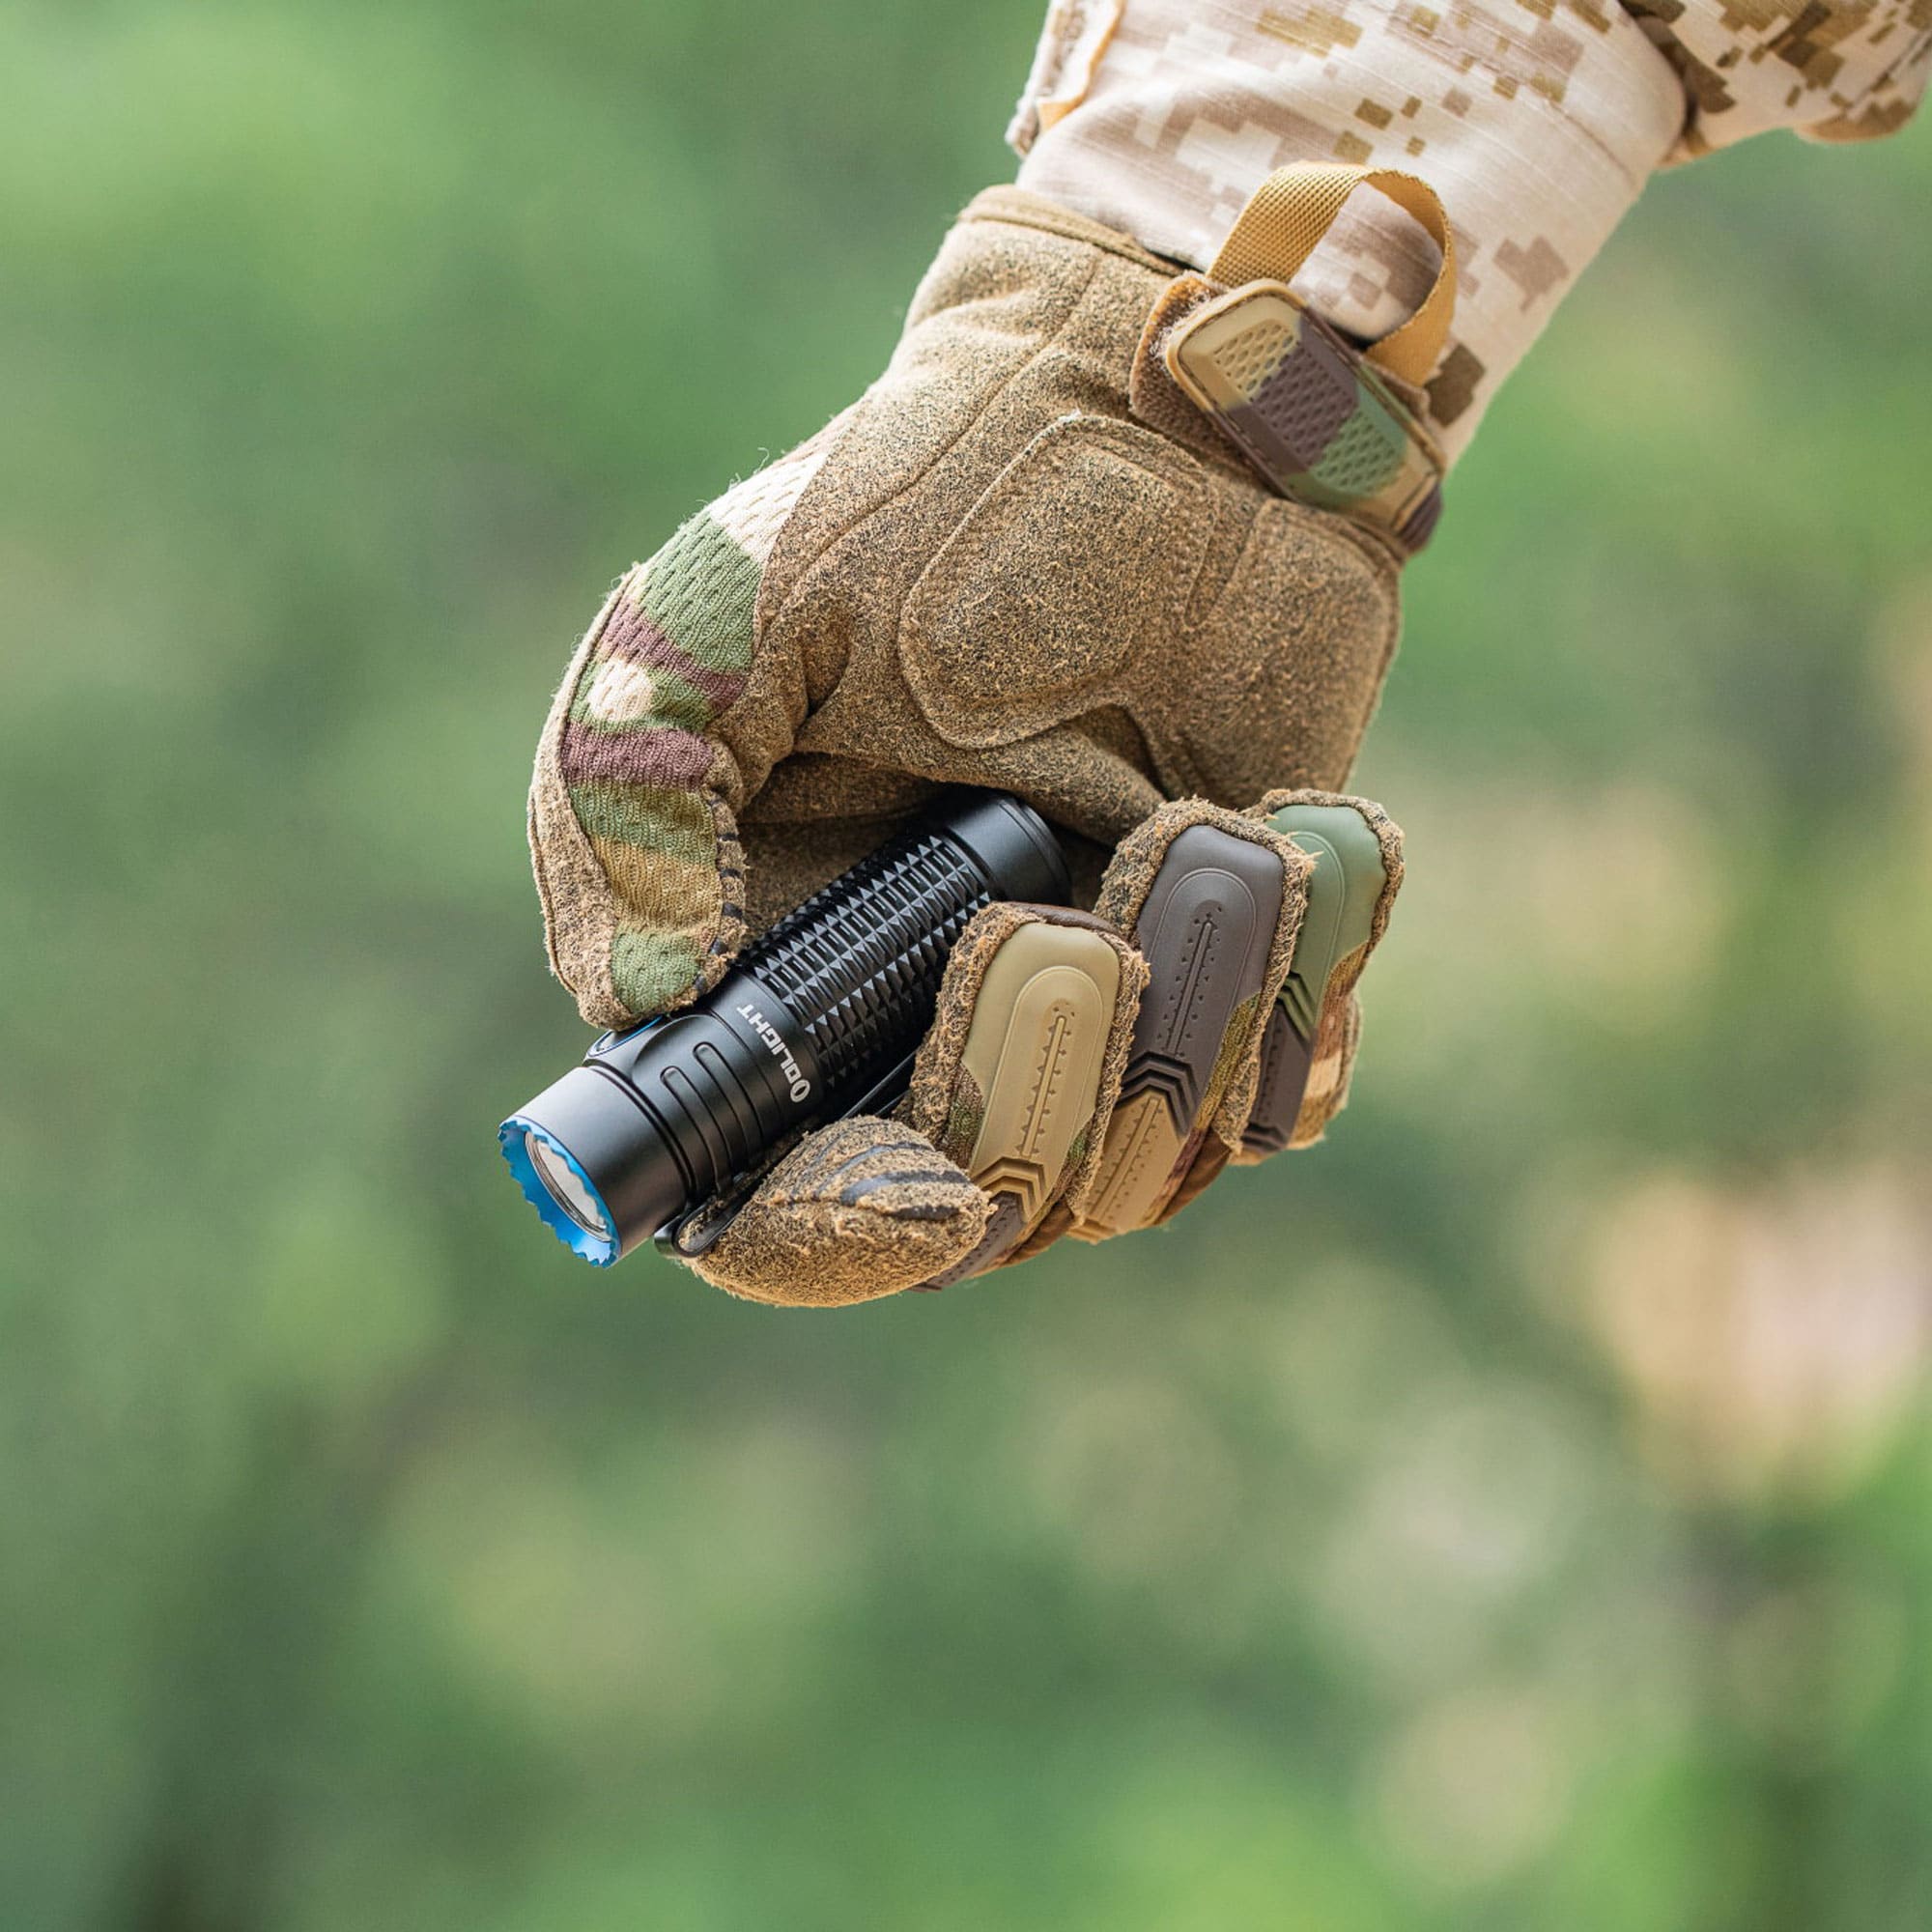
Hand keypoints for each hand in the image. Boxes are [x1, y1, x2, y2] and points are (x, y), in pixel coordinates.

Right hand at [528, 170, 1436, 1300]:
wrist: (1169, 424)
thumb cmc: (928, 499)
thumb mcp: (727, 606)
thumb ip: (636, 794)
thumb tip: (634, 1000)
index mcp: (778, 972)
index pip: (771, 1204)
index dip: (831, 1240)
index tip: (923, 1197)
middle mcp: (927, 1028)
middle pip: (982, 1212)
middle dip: (1040, 1098)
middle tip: (1067, 917)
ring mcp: (1095, 1018)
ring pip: (1150, 1168)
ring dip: (1194, 1010)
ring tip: (1197, 824)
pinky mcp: (1231, 979)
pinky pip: (1283, 1088)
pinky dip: (1303, 985)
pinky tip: (1296, 831)